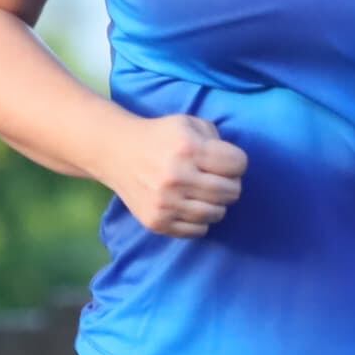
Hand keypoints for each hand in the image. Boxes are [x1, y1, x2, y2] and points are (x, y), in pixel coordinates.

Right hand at [101, 110, 247, 238]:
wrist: (116, 152)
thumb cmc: (160, 137)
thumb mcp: (189, 123)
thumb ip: (216, 139)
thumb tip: (234, 166)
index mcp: (188, 149)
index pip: (238, 164)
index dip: (236, 163)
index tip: (225, 162)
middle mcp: (177, 177)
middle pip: (231, 192)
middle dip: (230, 185)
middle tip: (217, 180)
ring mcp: (166, 202)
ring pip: (217, 214)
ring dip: (216, 204)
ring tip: (203, 194)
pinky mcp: (157, 221)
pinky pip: (198, 230)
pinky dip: (200, 220)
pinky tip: (190, 206)